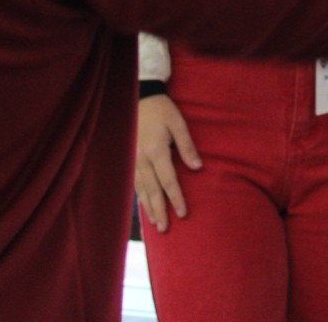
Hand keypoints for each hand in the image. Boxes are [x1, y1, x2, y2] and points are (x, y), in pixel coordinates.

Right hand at [135, 93, 202, 233]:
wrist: (139, 98)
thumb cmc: (162, 110)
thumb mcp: (178, 123)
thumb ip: (187, 146)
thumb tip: (198, 168)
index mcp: (156, 150)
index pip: (168, 180)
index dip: (176, 198)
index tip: (183, 213)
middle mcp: (142, 159)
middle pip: (153, 190)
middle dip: (160, 210)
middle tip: (166, 229)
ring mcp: (133, 161)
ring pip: (142, 190)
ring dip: (149, 207)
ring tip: (157, 224)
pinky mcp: (129, 160)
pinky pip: (135, 184)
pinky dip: (141, 197)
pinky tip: (145, 207)